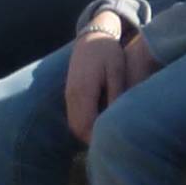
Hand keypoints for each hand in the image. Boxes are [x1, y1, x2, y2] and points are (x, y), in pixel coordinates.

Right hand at [63, 25, 152, 142]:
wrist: (92, 36)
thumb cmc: (108, 53)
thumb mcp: (117, 71)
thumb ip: (116, 94)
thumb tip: (117, 118)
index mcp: (83, 91)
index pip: (86, 125)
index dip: (98, 139)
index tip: (114, 145)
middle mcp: (72, 95)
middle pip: (78, 129)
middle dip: (93, 141)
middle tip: (113, 148)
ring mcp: (69, 95)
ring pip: (75, 125)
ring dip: (88, 134)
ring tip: (108, 140)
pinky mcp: (70, 94)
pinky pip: (75, 117)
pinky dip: (85, 125)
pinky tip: (101, 126)